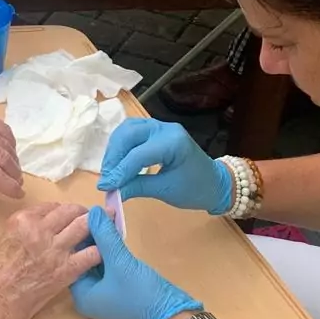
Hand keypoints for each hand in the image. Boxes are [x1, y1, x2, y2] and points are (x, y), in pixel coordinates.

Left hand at [0, 101, 22, 201]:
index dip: (9, 186)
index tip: (19, 194)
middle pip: (3, 158)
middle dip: (14, 174)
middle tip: (17, 184)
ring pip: (5, 143)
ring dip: (13, 159)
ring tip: (12, 170)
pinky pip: (1, 127)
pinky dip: (9, 141)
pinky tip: (7, 151)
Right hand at [0, 203, 98, 318]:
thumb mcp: (2, 242)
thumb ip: (24, 232)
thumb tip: (42, 231)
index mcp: (22, 220)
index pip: (52, 206)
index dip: (64, 211)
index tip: (70, 216)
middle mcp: (39, 230)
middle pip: (71, 211)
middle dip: (85, 213)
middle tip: (94, 218)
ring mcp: (54, 249)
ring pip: (85, 226)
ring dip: (97, 226)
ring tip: (104, 229)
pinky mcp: (65, 270)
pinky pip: (92, 254)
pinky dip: (100, 252)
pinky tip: (102, 254)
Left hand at [70, 207, 201, 318]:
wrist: (172, 315)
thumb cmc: (142, 293)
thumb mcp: (121, 262)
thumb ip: (105, 236)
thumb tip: (94, 212)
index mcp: (81, 295)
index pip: (71, 259)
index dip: (78, 237)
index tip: (87, 215)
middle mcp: (88, 296)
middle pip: (83, 259)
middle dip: (92, 238)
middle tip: (101, 215)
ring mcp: (104, 294)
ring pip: (97, 261)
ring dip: (103, 243)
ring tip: (109, 221)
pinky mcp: (118, 290)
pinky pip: (109, 266)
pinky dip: (112, 252)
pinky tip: (116, 235)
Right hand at [96, 118, 230, 213]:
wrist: (214, 182)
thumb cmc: (195, 189)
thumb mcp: (165, 190)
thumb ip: (137, 187)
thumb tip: (110, 192)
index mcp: (174, 142)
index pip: (138, 154)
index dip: (119, 171)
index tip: (105, 187)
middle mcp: (165, 128)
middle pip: (128, 133)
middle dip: (113, 156)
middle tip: (106, 178)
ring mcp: (160, 126)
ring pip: (127, 129)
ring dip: (114, 149)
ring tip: (110, 171)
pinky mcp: (156, 130)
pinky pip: (132, 131)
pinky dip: (121, 145)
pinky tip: (117, 161)